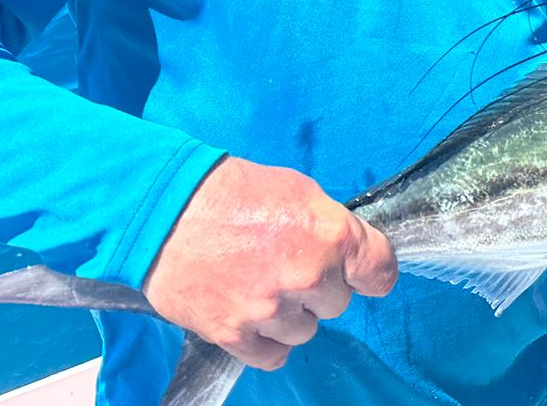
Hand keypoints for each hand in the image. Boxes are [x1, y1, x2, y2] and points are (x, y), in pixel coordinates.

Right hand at [143, 157, 397, 369]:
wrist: (166, 211)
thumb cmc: (236, 191)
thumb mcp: (300, 191)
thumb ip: (331, 227)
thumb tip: (350, 253)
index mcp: (330, 234)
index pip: (380, 270)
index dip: (371, 272)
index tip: (362, 274)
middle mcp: (307, 275)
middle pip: (339, 302)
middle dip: (320, 287)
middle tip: (288, 265)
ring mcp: (270, 309)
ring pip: (306, 331)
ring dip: (291, 314)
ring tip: (264, 286)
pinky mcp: (235, 334)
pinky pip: (274, 356)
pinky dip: (267, 341)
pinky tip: (254, 317)